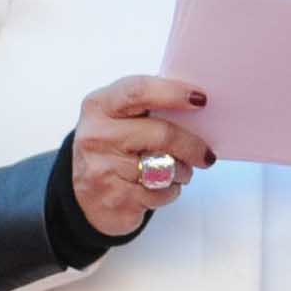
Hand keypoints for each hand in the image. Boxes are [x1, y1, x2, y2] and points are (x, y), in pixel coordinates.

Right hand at [67, 74, 214, 235]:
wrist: (84, 196)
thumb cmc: (112, 149)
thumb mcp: (118, 118)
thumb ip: (149, 106)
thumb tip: (196, 102)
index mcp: (100, 106)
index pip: (138, 91)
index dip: (173, 93)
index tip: (201, 99)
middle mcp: (98, 136)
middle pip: (162, 134)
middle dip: (192, 145)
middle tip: (205, 154)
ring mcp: (104, 170)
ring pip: (166, 168)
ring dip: (182, 171)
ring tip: (177, 170)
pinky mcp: (116, 200)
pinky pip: (161, 193)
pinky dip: (169, 191)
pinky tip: (159, 187)